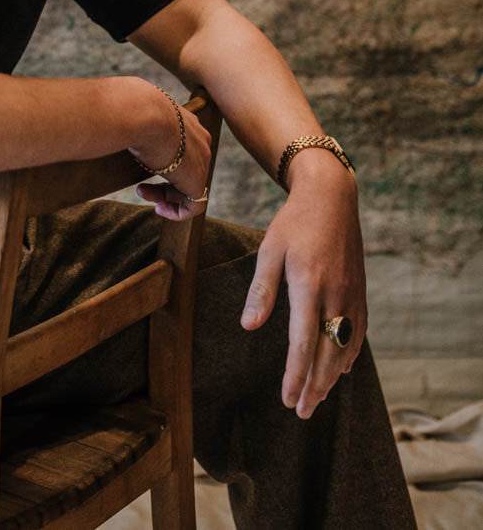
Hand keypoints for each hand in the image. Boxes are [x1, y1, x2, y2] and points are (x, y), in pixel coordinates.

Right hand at [130, 92, 211, 222]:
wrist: (143, 114)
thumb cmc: (133, 112)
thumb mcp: (137, 116)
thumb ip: (136, 123)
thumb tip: (113, 120)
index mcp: (188, 124)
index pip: (182, 150)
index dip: (162, 163)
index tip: (142, 167)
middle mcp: (200, 142)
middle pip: (185, 170)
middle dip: (162, 182)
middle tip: (140, 188)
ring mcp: (202, 162)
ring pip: (187, 187)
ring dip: (163, 195)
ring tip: (141, 193)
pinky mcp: (198, 181)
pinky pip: (194, 206)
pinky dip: (177, 212)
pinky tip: (158, 208)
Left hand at [240, 154, 366, 417]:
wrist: (331, 197)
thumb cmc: (294, 222)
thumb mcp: (269, 250)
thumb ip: (261, 290)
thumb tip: (249, 327)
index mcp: (309, 286)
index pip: (303, 344)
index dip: (296, 376)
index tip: (288, 400)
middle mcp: (336, 296)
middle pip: (328, 355)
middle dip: (315, 387)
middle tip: (303, 412)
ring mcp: (352, 295)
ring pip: (346, 348)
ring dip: (332, 377)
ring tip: (318, 398)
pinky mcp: (361, 292)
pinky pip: (359, 333)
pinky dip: (350, 355)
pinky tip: (342, 369)